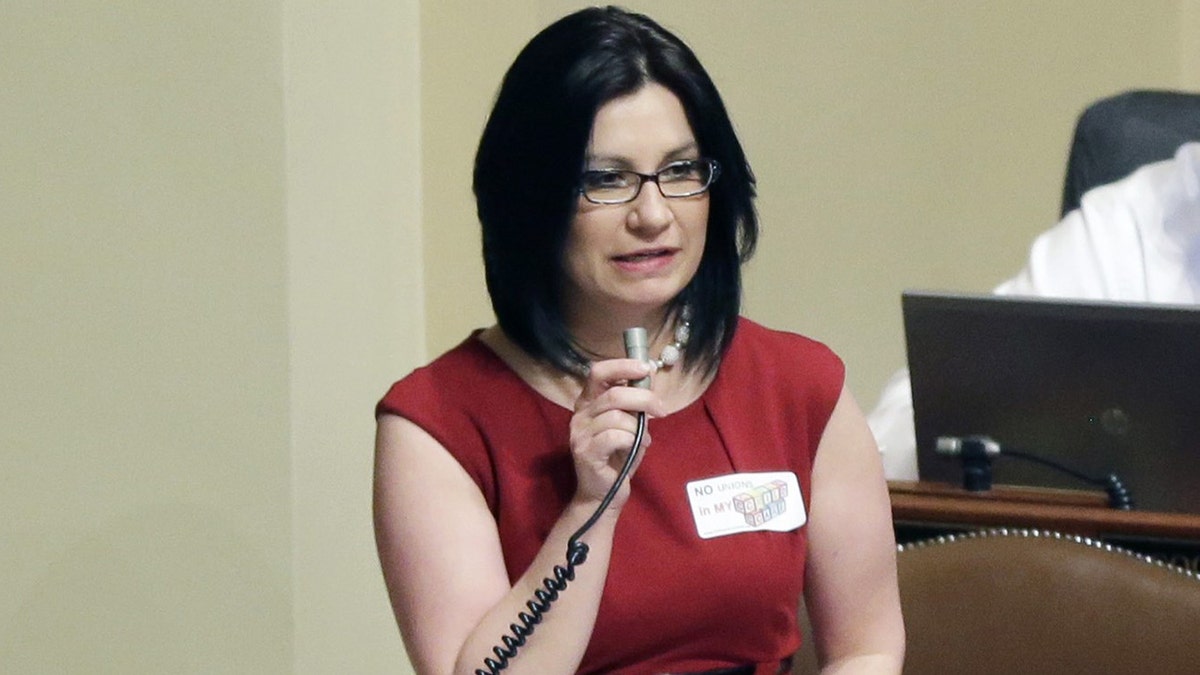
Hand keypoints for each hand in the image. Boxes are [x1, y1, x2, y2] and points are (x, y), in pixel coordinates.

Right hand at [569, 358, 662, 511]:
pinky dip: (632, 439)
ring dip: (638, 427)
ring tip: (645, 438)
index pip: (598, 372)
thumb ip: (634, 403)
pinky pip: (614, 436)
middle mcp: (580, 413)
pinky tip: (638, 446)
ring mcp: (579, 433)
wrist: (603, 493)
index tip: (645, 369)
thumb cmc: (618, 455)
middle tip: (661, 409)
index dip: (622, 366)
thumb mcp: (629, 423)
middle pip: (614, 394)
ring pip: (616, 417)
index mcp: (588, 401)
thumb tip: (648, 375)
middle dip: (644, 399)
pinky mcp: (585, 452)